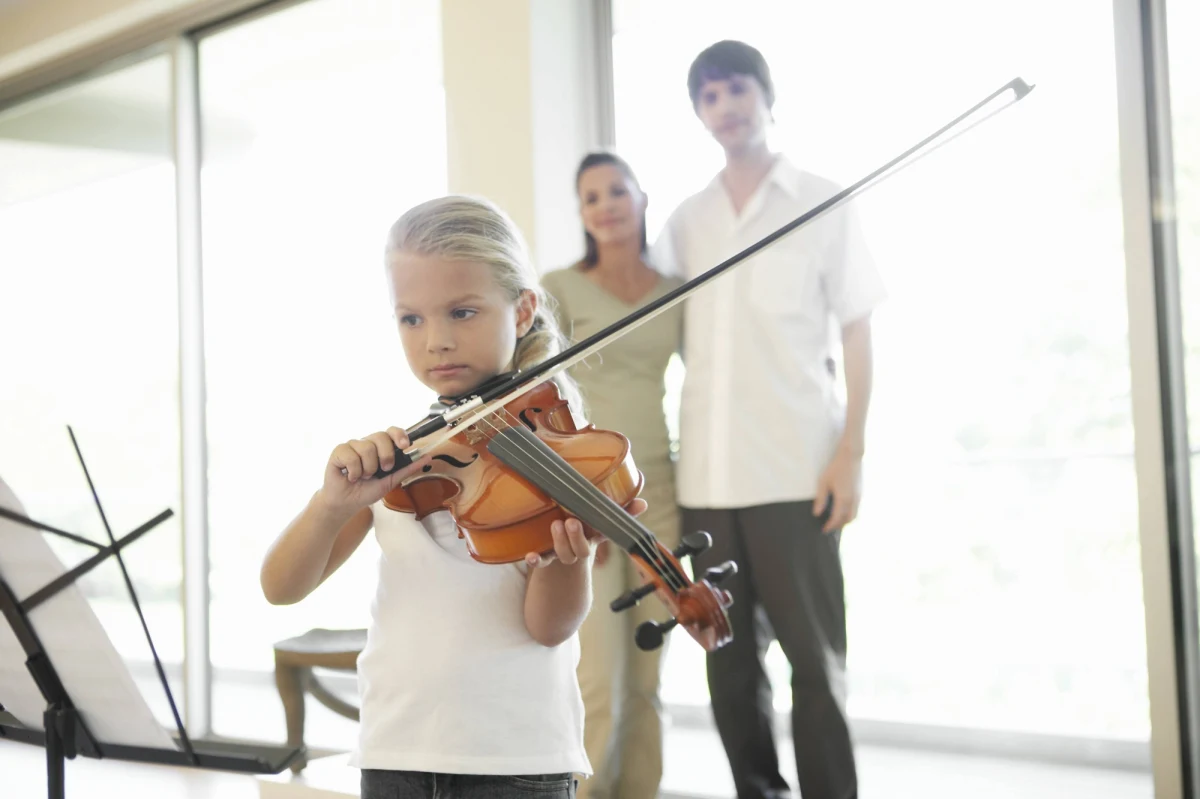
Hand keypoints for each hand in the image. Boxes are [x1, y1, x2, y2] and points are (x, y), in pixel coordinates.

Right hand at [318, 427, 430, 514]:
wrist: (348, 503)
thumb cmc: (367, 490)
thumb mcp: (391, 481)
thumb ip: (407, 469)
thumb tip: (427, 457)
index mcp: (382, 448)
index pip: (392, 431)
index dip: (399, 434)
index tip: (404, 445)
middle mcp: (368, 443)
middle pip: (381, 436)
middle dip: (385, 456)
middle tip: (383, 470)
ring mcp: (353, 446)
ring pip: (367, 448)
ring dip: (368, 469)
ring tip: (363, 476)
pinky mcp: (340, 451)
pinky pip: (351, 456)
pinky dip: (354, 471)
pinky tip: (351, 476)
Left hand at [526, 498, 647, 567]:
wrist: (562, 568)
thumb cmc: (580, 531)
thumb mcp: (597, 521)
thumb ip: (618, 509)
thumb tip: (644, 503)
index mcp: (592, 537)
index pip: (604, 534)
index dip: (612, 528)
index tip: (614, 518)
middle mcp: (578, 548)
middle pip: (581, 550)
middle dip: (577, 537)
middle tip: (572, 521)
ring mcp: (562, 553)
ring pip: (564, 554)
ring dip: (561, 542)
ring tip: (556, 525)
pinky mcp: (545, 556)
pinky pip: (541, 562)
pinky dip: (536, 560)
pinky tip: (530, 556)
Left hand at [813, 448, 861, 533]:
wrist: (852, 456)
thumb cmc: (835, 467)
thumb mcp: (824, 482)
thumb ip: (820, 499)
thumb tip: (816, 513)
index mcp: (843, 499)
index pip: (837, 518)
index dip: (830, 526)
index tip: (823, 530)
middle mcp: (853, 500)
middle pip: (848, 520)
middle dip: (838, 526)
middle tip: (829, 527)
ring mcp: (859, 497)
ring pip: (854, 515)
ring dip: (845, 521)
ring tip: (835, 521)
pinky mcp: (861, 493)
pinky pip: (857, 509)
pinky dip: (850, 514)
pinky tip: (842, 511)